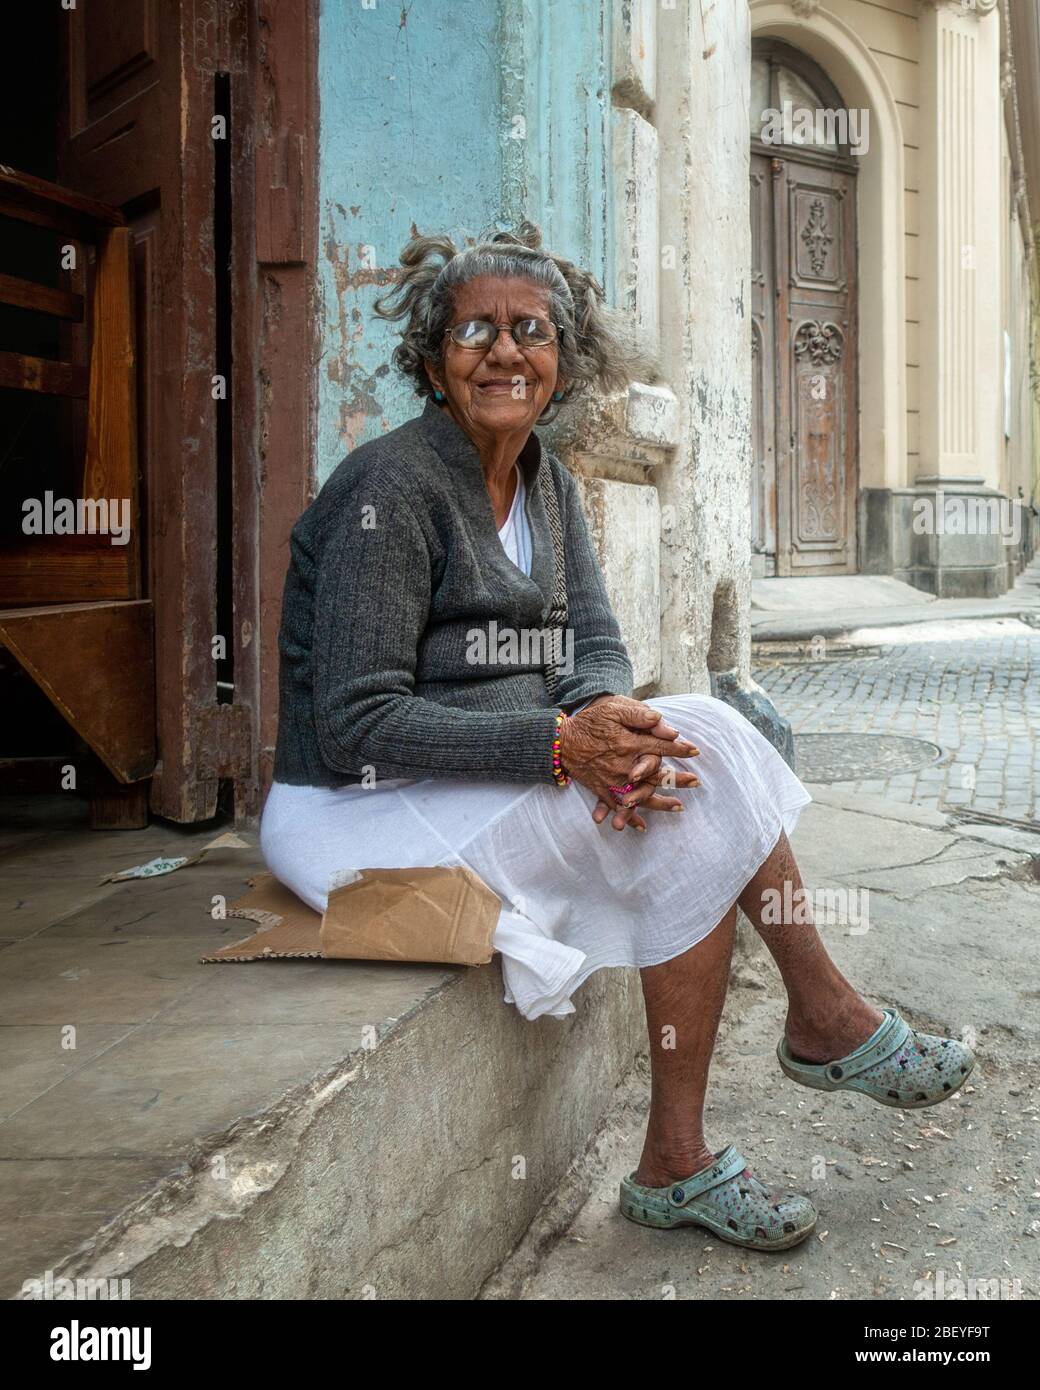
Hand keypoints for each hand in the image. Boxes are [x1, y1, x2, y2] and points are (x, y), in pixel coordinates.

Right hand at [557, 694, 699, 831]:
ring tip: (679, 807)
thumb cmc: (589, 722)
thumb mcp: (613, 709)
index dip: (678, 749)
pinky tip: (641, 826)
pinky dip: (629, 817)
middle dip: (677, 779)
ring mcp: (613, 780)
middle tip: (696, 782)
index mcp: (629, 744)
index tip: (694, 751)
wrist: (560, 741)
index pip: (660, 747)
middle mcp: (623, 765)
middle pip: (656, 774)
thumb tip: (664, 725)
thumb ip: (639, 715)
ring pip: (641, 795)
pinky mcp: (602, 789)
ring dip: (660, 803)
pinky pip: (618, 806)